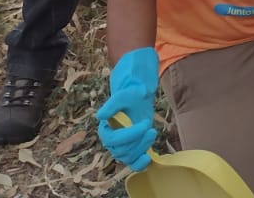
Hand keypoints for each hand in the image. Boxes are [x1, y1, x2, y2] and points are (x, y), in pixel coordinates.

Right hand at [95, 46, 158, 171]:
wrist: (139, 93)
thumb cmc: (131, 91)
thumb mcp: (125, 93)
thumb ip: (114, 103)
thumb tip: (100, 116)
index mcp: (105, 127)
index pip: (112, 140)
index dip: (129, 135)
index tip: (145, 124)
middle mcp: (111, 139)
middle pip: (121, 151)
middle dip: (137, 142)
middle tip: (151, 128)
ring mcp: (123, 144)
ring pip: (128, 157)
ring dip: (141, 148)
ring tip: (152, 133)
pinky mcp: (133, 147)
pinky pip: (133, 162)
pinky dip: (139, 164)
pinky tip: (148, 159)